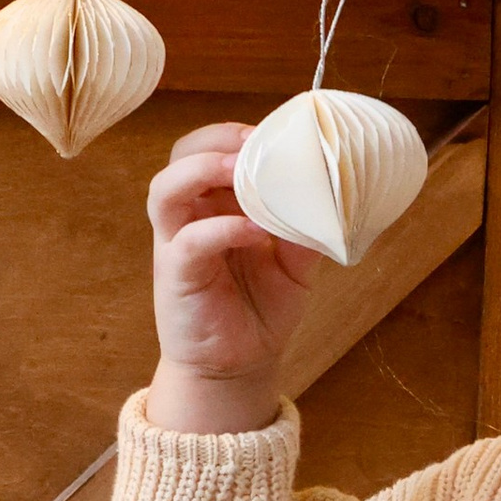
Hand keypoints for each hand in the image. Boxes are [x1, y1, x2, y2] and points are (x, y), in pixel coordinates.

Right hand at [145, 125, 322, 433]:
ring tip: (241, 170)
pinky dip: (221, 229)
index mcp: (215, 204)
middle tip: (253, 144)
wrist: (238, 365)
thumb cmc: (259, 308)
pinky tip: (255, 231)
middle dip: (215, 141)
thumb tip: (335, 199)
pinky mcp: (176, 276)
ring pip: (166, 190)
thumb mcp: (296, 265)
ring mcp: (177, 244)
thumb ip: (307, 231)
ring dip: (202, 171)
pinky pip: (188, 242)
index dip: (234, 134)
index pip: (209, 150)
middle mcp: (190, 217)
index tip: (273, 135)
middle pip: (180, 156)